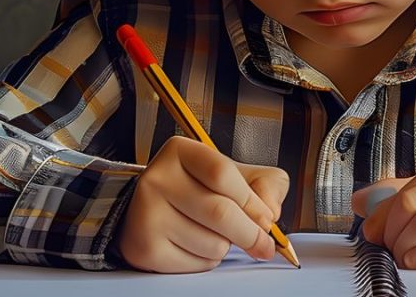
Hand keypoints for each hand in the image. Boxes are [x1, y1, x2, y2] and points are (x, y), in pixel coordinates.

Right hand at [115, 135, 289, 272]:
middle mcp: (158, 177)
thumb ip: (266, 184)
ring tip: (216, 233)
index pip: (222, 173)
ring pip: (211, 242)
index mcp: (181, 151)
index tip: (267, 218)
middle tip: (264, 244)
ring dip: (227, 246)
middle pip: (219, 212)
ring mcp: (147, 213)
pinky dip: (208, 260)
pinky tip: (198, 245)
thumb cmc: (202, 189)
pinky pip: (195, 264)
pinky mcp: (144, 248)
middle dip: (251, 233)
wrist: (158, 210)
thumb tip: (270, 211)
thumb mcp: (237, 174)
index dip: (251, 200)